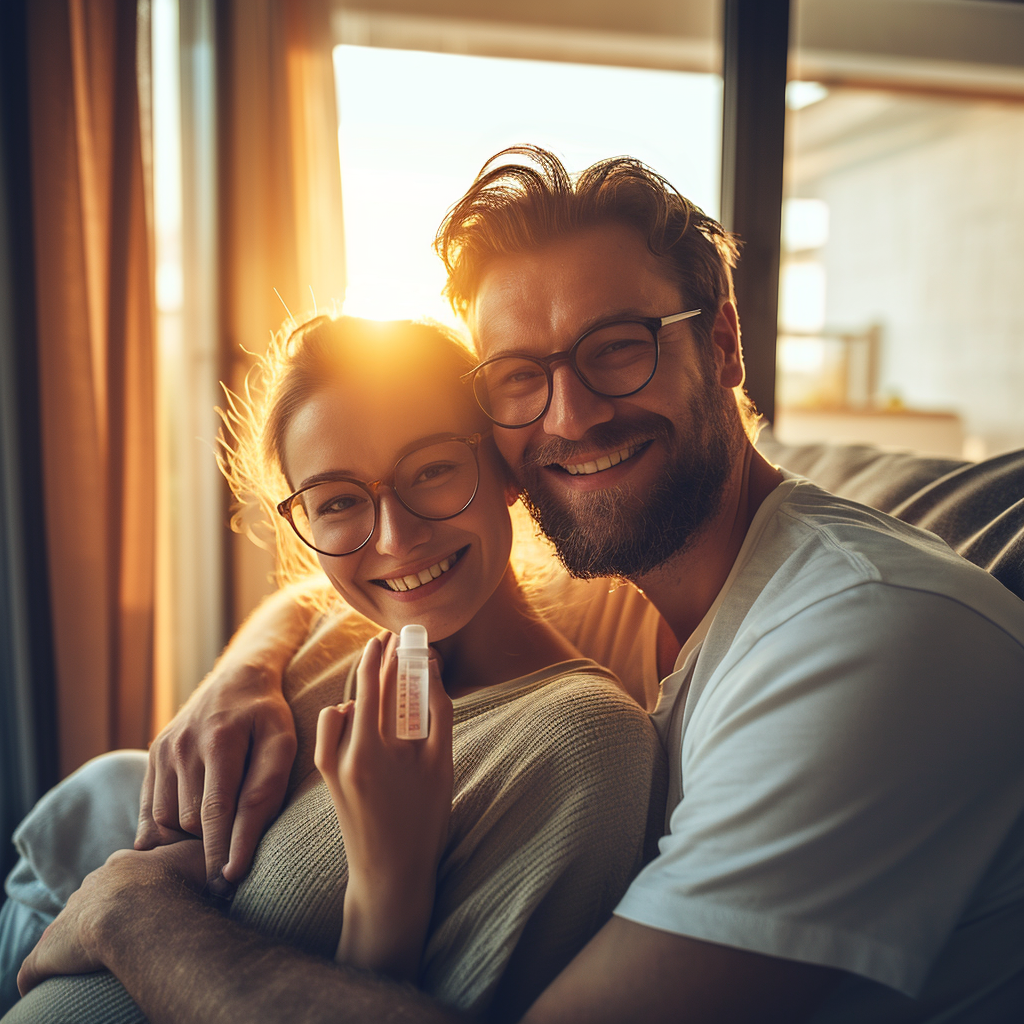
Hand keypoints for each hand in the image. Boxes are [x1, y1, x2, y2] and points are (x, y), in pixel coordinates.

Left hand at [18, 841, 206, 996]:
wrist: (141, 912)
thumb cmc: (176, 885)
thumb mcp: (198, 857)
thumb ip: (205, 853)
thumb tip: (217, 857)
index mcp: (123, 866)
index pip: (124, 874)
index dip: (136, 888)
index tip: (148, 902)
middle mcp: (92, 885)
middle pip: (95, 898)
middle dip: (107, 912)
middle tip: (127, 931)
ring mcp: (67, 917)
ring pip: (68, 928)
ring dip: (77, 942)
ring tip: (95, 960)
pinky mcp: (47, 952)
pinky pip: (35, 966)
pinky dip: (40, 974)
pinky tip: (50, 983)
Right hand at [135, 652, 298, 891]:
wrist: (238, 679)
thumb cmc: (268, 717)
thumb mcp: (282, 744)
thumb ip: (266, 791)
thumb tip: (242, 849)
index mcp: (219, 740)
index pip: (216, 811)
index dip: (221, 852)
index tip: (229, 884)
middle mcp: (182, 745)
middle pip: (189, 821)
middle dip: (207, 848)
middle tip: (226, 873)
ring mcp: (162, 751)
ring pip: (165, 821)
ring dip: (186, 841)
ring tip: (210, 852)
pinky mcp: (152, 757)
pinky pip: (149, 812)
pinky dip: (164, 834)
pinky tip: (185, 841)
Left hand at [314, 634, 452, 977]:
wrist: (390, 871)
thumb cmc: (423, 818)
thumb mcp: (440, 764)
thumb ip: (437, 712)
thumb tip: (430, 668)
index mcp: (374, 750)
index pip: (375, 684)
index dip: (385, 654)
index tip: (396, 634)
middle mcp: (345, 754)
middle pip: (360, 691)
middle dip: (377, 665)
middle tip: (392, 645)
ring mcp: (332, 764)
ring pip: (344, 709)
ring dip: (365, 695)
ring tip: (389, 693)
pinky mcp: (326, 775)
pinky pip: (332, 730)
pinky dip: (347, 717)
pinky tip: (367, 722)